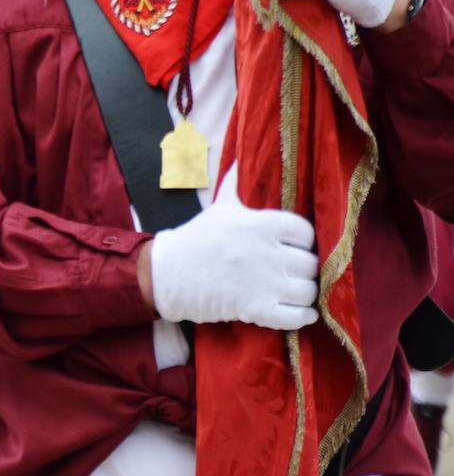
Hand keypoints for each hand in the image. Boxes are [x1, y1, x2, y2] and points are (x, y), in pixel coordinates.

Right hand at [150, 168, 319, 330]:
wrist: (166, 274)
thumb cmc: (195, 239)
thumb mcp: (218, 208)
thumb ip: (235, 184)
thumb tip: (240, 159)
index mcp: (260, 224)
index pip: (305, 232)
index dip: (303, 241)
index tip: (292, 247)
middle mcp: (267, 252)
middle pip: (310, 264)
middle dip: (302, 269)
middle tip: (290, 271)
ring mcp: (264, 283)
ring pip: (307, 291)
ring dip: (304, 293)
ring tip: (293, 292)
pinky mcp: (256, 309)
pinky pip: (296, 316)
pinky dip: (302, 316)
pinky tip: (300, 312)